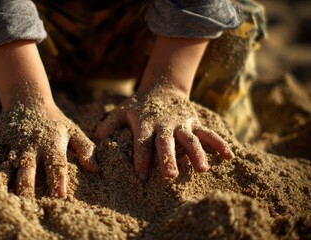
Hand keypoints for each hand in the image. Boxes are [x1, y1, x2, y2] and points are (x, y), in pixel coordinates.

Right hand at [0, 102, 98, 197]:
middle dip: (27, 187)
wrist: (28, 97)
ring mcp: (13, 143)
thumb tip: (96, 169)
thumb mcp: (72, 131)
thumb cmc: (54, 120)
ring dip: (4, 181)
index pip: (57, 164)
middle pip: (28, 169)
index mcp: (52, 143)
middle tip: (27, 205)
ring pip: (6, 165)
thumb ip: (85, 149)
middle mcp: (32, 145)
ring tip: (1, 197)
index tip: (60, 197)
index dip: (58, 180)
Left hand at [95, 85, 233, 179]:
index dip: (141, 158)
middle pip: (166, 142)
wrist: (162, 87)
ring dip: (196, 153)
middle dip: (168, 158)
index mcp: (145, 124)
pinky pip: (208, 133)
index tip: (141, 175)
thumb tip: (96, 141)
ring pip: (190, 139)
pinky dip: (219, 143)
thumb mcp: (120, 112)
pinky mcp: (194, 122)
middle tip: (170, 175)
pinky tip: (229, 156)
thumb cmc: (138, 106)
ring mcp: (181, 123)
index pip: (142, 143)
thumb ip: (107, 126)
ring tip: (201, 170)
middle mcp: (164, 125)